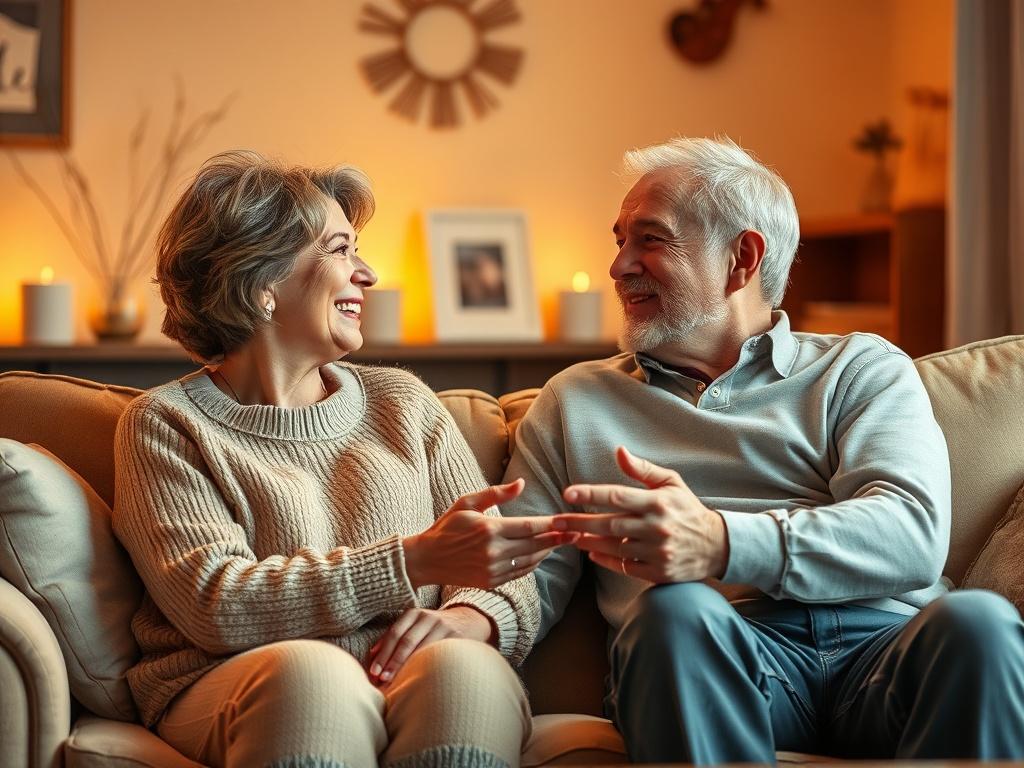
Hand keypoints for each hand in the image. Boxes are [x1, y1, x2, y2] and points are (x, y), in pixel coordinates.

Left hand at [365, 606, 491, 685]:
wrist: (467, 620)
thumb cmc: (431, 629)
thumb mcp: (413, 626)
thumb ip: (393, 638)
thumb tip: (371, 656)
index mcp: (414, 614)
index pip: (395, 633)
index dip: (383, 653)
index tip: (374, 672)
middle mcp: (428, 617)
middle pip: (407, 641)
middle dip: (393, 663)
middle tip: (383, 681)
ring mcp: (444, 627)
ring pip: (423, 649)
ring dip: (409, 668)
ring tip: (399, 685)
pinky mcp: (457, 638)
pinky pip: (440, 655)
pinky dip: (429, 667)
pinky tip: (422, 678)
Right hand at [403, 479, 575, 588]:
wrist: (426, 560)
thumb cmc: (447, 526)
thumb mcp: (467, 502)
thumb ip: (496, 493)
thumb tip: (521, 484)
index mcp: (489, 529)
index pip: (529, 527)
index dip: (551, 524)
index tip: (568, 520)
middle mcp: (493, 551)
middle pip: (535, 545)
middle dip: (558, 538)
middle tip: (577, 532)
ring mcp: (493, 569)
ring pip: (530, 560)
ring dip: (548, 551)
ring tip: (563, 542)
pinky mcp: (491, 582)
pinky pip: (520, 572)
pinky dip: (533, 563)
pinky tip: (540, 554)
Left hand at [553, 446, 727, 582]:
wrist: (717, 546)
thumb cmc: (688, 509)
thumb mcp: (671, 483)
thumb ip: (642, 469)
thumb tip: (619, 451)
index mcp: (658, 502)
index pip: (618, 496)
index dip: (591, 494)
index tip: (568, 493)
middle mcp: (657, 527)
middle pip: (610, 524)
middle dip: (580, 521)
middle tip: (556, 520)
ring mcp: (658, 552)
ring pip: (614, 547)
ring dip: (588, 541)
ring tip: (569, 536)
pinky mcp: (658, 572)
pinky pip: (625, 567)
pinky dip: (606, 560)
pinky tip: (592, 553)